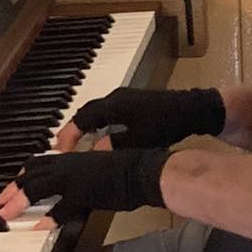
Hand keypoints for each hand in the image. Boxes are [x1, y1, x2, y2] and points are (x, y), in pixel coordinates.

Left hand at [0, 148, 169, 223]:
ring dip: (18, 202)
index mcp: (72, 158)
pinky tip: (39, 227)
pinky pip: (60, 208)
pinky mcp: (82, 193)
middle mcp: (68, 165)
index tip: (11, 187)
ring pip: (36, 188)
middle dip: (12, 190)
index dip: (22, 176)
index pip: (38, 164)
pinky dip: (48, 218)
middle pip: (31, 175)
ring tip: (6, 215)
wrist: (143, 170)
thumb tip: (74, 188)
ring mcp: (74, 178)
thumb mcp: (99, 169)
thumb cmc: (128, 169)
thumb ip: (83, 175)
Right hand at [55, 87, 224, 152]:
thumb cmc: (165, 124)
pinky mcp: (132, 102)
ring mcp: (124, 99)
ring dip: (84, 127)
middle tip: (62, 148)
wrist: (191, 109)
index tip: (60, 151)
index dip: (69, 135)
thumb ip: (114, 146)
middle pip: (85, 113)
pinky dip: (96, 124)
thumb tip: (94, 153)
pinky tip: (98, 136)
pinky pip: (106, 112)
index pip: (81, 119)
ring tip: (75, 144)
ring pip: (95, 112)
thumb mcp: (138, 140)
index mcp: (112, 106)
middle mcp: (114, 98)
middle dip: (72, 130)